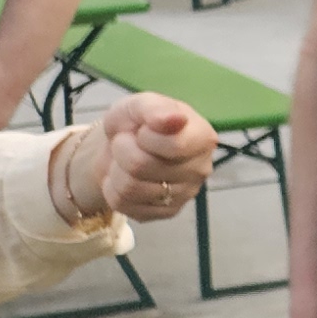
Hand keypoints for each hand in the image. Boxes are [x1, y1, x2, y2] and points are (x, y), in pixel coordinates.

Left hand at [75, 94, 218, 221]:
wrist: (121, 147)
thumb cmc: (137, 123)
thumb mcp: (139, 105)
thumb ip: (156, 109)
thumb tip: (176, 120)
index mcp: (203, 138)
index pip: (174, 146)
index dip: (145, 136)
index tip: (143, 129)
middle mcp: (201, 169)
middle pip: (143, 167)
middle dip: (122, 150)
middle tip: (126, 143)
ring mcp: (185, 194)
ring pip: (131, 188)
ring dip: (116, 170)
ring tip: (123, 161)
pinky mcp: (166, 213)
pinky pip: (124, 206)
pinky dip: (113, 189)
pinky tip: (125, 178)